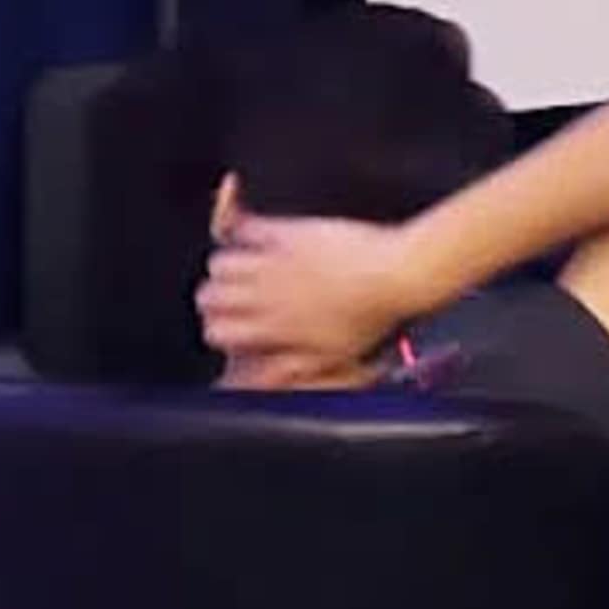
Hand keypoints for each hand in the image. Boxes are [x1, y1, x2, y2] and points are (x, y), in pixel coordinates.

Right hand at [197, 187, 423, 380]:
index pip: (218, 332)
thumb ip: (286, 368)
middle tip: (231, 291)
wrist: (398, 274)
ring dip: (228, 262)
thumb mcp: (329, 355)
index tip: (231, 322)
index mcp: (275, 328)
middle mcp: (267, 296)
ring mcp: (276, 262)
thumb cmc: (371, 317)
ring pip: (220, 263)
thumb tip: (254, 383)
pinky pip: (245, 228)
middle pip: (210, 296)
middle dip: (216, 295)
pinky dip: (242, 226)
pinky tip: (253, 231)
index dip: (220, 327)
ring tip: (243, 261)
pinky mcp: (289, 233)